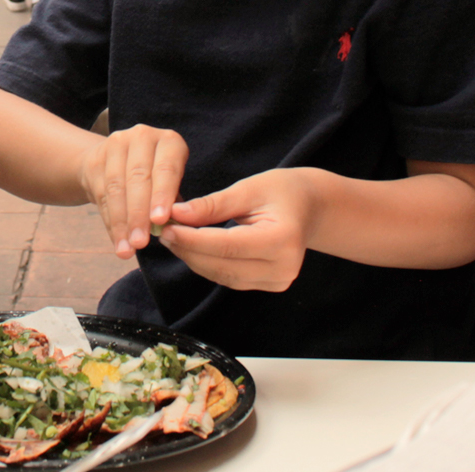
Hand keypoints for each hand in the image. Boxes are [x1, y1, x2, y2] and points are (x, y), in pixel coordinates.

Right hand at [80, 125, 187, 258]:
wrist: (116, 161)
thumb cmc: (155, 179)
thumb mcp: (169, 185)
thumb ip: (173, 204)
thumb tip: (172, 230)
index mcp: (169, 141)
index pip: (166, 169)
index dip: (162, 195)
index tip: (160, 221)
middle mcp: (142, 136)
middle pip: (138, 178)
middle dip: (139, 214)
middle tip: (141, 242)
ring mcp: (116, 144)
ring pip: (117, 188)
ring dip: (122, 223)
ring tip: (127, 249)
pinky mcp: (95, 159)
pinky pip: (102, 195)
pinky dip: (111, 223)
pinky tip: (117, 241)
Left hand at [159, 168, 317, 292]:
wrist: (310, 208)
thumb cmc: (282, 191)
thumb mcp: (248, 189)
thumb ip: (212, 205)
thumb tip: (176, 215)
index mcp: (283, 239)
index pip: (227, 246)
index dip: (193, 240)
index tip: (167, 228)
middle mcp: (283, 267)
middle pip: (222, 266)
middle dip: (188, 250)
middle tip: (164, 231)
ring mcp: (278, 281)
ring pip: (222, 276)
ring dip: (193, 258)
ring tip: (173, 237)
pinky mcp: (270, 286)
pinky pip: (229, 278)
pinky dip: (207, 264)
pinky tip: (192, 247)